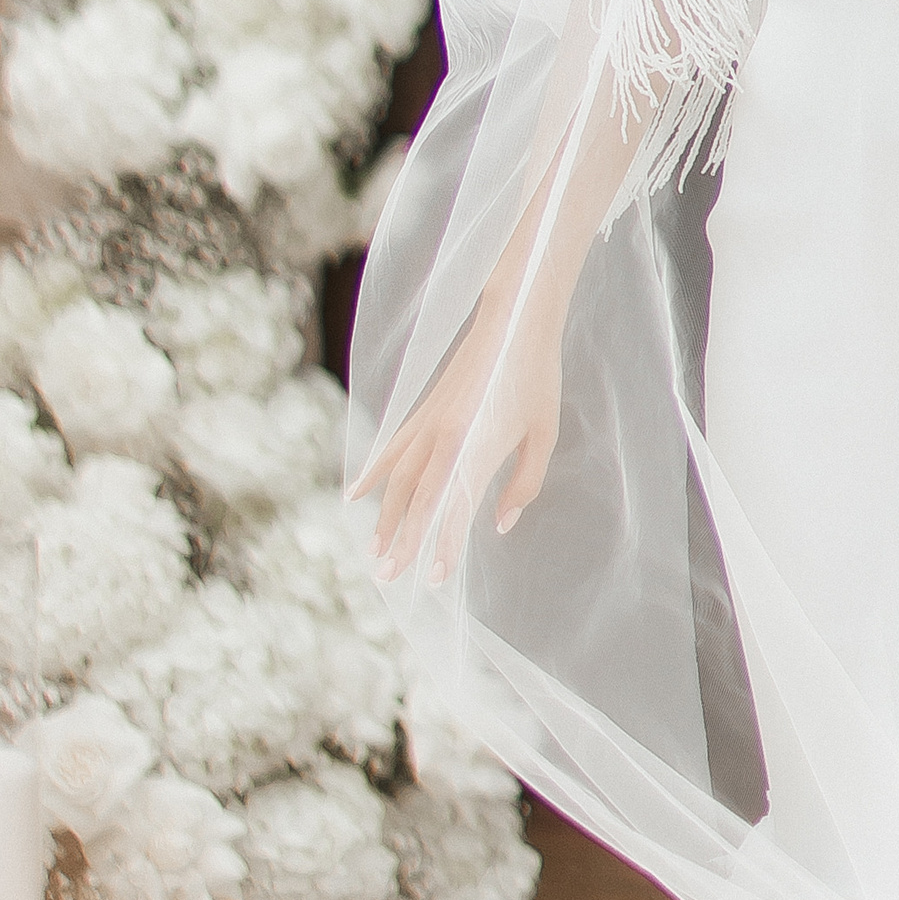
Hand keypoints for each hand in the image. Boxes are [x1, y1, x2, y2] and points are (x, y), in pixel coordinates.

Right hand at [353, 298, 562, 583]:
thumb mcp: (544, 435)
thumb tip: (501, 524)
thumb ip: (524, 484)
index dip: (444, 546)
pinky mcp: (423, 410)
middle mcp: (445, 439)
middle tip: (388, 577)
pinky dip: (372, 472)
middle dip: (403, 541)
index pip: (455, 509)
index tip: (434, 579)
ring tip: (375, 550)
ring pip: (398, 479)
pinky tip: (355, 493)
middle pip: (418, 500)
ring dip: (385, 516)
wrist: (514, 320)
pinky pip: (392, 448)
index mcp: (477, 448)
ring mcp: (429, 423)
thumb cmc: (535, 378)